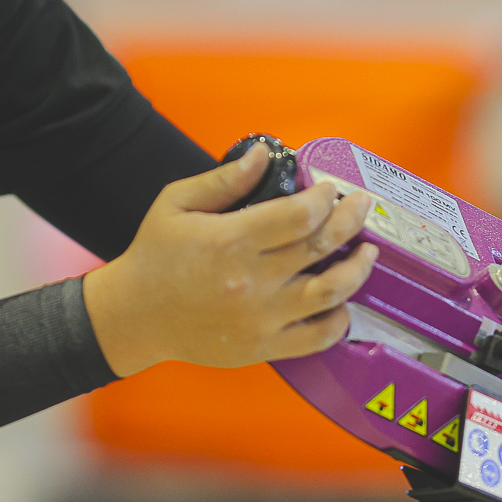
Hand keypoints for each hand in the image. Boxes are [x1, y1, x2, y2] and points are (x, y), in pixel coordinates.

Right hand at [83, 142, 377, 377]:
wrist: (134, 317)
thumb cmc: (154, 257)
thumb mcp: (176, 204)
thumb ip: (224, 179)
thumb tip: (262, 154)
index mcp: (230, 241)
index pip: (299, 214)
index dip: (325, 197)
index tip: (329, 188)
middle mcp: (251, 281)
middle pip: (322, 245)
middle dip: (352, 220)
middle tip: (362, 206)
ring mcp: (260, 318)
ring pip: (331, 292)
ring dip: (358, 269)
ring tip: (366, 252)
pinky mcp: (262, 347)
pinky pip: (317, 338)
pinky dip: (339, 320)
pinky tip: (342, 303)